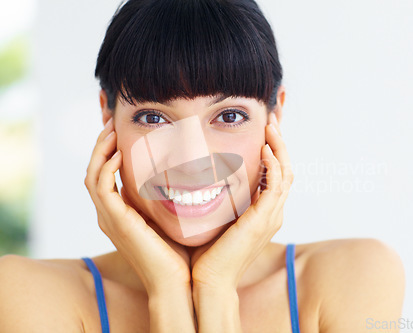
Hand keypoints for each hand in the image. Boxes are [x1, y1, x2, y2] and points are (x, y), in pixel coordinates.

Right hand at [84, 118, 191, 292]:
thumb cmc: (178, 252)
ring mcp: (109, 218)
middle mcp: (110, 215)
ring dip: (101, 149)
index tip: (122, 130)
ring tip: (112, 129)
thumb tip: (177, 176)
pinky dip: (106, 166)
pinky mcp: (114, 221)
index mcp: (120, 214)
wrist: (176, 281)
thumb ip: (165, 198)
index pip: (106, 175)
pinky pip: (101, 187)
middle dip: (102, 144)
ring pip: (93, 174)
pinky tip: (120, 153)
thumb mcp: (169, 217)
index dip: (110, 151)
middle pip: (95, 170)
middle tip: (112, 121)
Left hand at [189, 112, 293, 288]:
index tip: (264, 131)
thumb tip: (200, 181)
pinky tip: (264, 148)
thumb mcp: (216, 220)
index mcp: (263, 214)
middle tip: (273, 120)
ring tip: (271, 126)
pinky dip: (273, 163)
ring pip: (286, 173)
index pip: (275, 176)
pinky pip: (276, 184)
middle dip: (281, 143)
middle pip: (286, 169)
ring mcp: (271, 216)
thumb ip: (218, 201)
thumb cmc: (206, 254)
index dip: (274, 152)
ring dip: (280, 147)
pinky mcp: (264, 219)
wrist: (208, 281)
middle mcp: (272, 213)